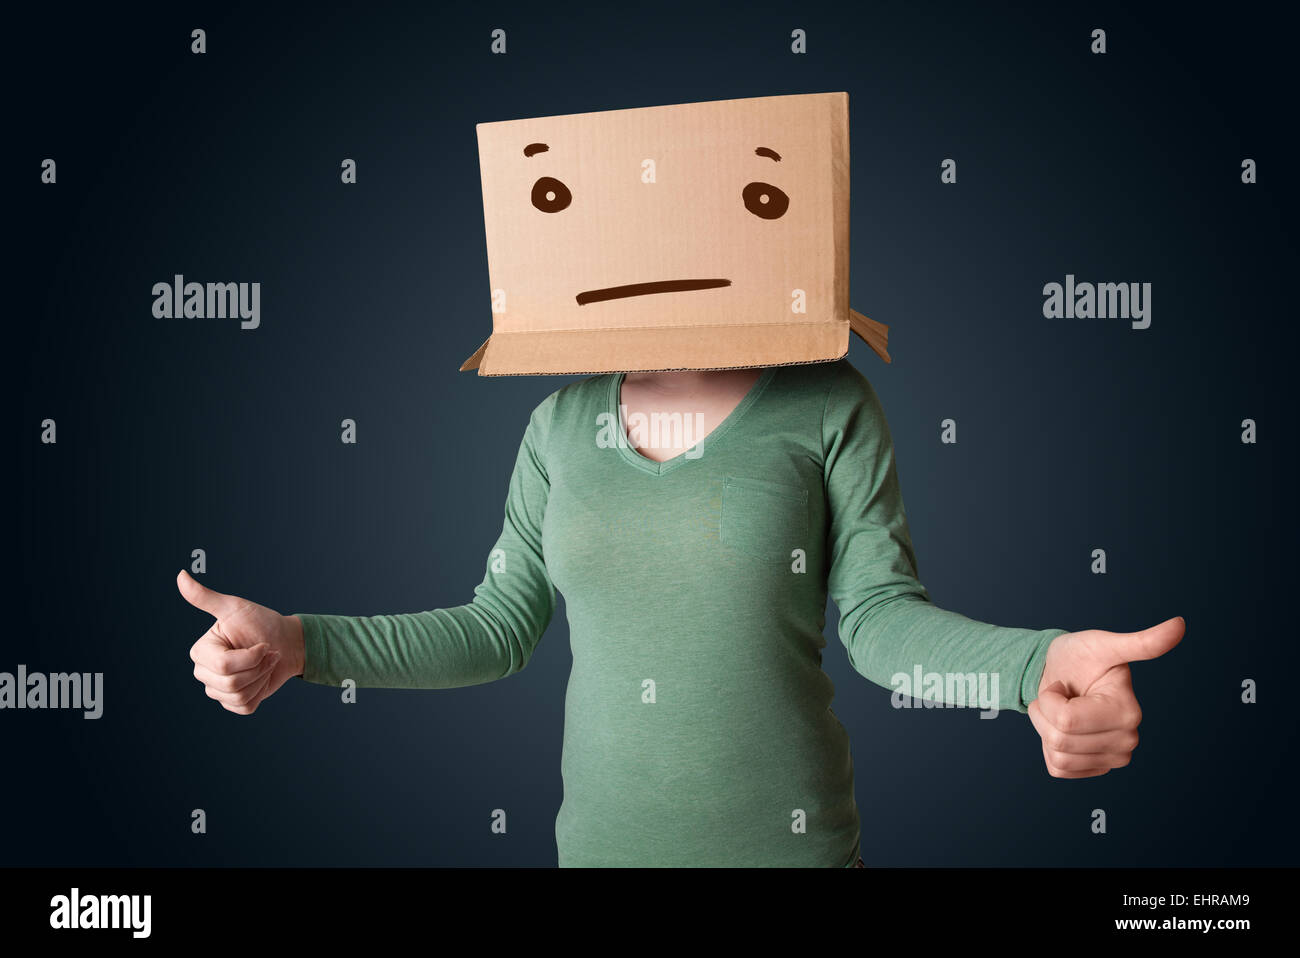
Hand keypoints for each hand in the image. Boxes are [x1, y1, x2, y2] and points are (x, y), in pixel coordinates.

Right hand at [177, 570, 304, 713]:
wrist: (286, 643)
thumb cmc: (261, 622)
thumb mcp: (235, 608)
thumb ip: (206, 597)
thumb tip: (180, 576)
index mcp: (201, 652)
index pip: (225, 666)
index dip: (251, 656)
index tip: (262, 644)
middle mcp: (204, 672)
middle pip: (231, 683)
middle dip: (259, 667)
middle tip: (267, 653)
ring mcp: (217, 689)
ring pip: (238, 696)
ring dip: (261, 679)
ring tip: (266, 664)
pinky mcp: (232, 702)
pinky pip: (245, 707)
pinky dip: (260, 693)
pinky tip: (262, 678)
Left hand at [1028, 616, 1183, 777]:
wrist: (1060, 675)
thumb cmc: (1080, 656)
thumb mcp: (1102, 646)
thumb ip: (1140, 643)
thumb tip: (1181, 624)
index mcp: (1129, 713)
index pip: (1066, 720)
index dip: (1051, 698)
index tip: (1064, 684)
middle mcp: (1126, 741)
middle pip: (1060, 740)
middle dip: (1045, 712)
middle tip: (1060, 695)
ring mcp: (1112, 759)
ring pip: (1057, 755)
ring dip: (1045, 728)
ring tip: (1060, 709)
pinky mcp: (1095, 769)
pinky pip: (1057, 769)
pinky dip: (1048, 747)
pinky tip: (1064, 728)